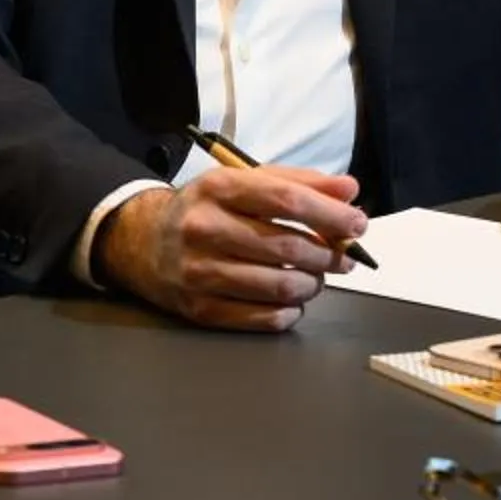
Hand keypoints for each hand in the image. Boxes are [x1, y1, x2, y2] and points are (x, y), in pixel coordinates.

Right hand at [95, 166, 366, 331]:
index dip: (330, 214)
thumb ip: (299, 182)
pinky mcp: (199, 308)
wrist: (142, 241)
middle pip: (287, 246)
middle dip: (328, 254)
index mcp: (219, 188)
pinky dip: (289, 311)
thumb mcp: (244, 182)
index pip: (287, 200)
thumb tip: (349, 190)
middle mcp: (204, 228)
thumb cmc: (207, 208)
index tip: (358, 224)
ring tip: (315, 277)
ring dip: (312, 284)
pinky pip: (262, 317)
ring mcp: (199, 272)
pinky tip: (291, 299)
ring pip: (279, 285)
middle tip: (342, 257)